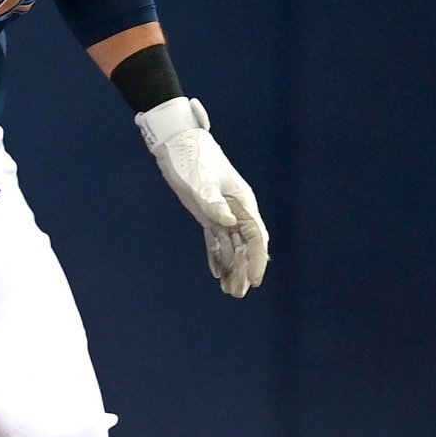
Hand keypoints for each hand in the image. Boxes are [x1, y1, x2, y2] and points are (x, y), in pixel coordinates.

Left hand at [135, 98, 268, 297]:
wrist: (178, 143)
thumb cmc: (192, 157)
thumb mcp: (201, 180)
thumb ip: (213, 201)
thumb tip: (228, 221)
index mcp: (242, 202)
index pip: (255, 236)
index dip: (257, 259)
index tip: (255, 279)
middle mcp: (236, 210)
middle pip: (245, 245)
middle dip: (244, 269)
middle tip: (238, 293)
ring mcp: (222, 213)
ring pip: (232, 245)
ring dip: (232, 267)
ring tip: (229, 290)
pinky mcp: (207, 214)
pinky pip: (216, 240)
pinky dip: (217, 256)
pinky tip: (217, 273)